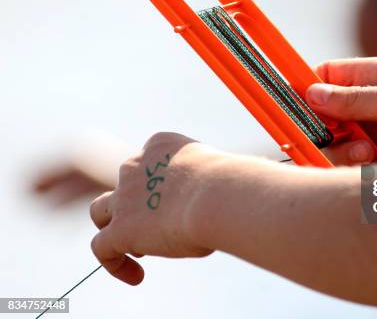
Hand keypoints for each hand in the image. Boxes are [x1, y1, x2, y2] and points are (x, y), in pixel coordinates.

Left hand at [90, 132, 222, 284]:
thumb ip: (203, 189)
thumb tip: (209, 211)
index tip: (182, 201)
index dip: (161, 184)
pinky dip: (115, 263)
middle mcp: (136, 165)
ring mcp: (124, 197)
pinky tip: (137, 276)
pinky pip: (102, 248)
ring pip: (101, 212)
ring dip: (114, 228)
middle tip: (163, 224)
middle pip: (126, 186)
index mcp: (161, 145)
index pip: (149, 161)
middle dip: (137, 205)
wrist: (218, 196)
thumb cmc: (231, 188)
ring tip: (140, 248)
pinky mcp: (120, 229)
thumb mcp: (216, 176)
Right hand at [306, 58, 376, 163]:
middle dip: (322, 122)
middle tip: (326, 132)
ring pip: (334, 139)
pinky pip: (348, 162)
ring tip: (367, 151)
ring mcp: (375, 133)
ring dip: (341, 146)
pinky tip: (371, 162)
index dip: (308, 83)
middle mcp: (372, 104)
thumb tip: (312, 91)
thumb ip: (357, 97)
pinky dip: (350, 163)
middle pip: (325, 110)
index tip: (292, 98)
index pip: (331, 74)